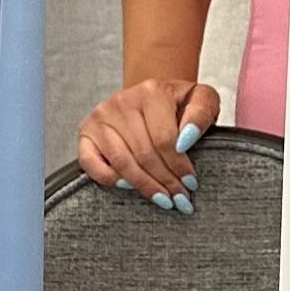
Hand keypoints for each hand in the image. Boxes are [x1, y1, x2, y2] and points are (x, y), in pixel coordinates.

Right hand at [76, 78, 218, 210]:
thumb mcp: (202, 99)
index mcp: (151, 91)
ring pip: (122, 163)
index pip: (164, 139)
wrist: (152, 96)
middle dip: (165, 181)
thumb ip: (201, 113)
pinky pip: (92, 164)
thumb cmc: (177, 103)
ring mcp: (101, 117)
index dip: (179, 166)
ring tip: (163, 199)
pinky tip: (129, 186)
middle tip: (180, 198)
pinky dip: (111, 179)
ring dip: (144, 186)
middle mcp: (122, 101)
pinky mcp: (87, 132)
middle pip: (144, 154)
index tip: (191, 182)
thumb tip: (186, 140)